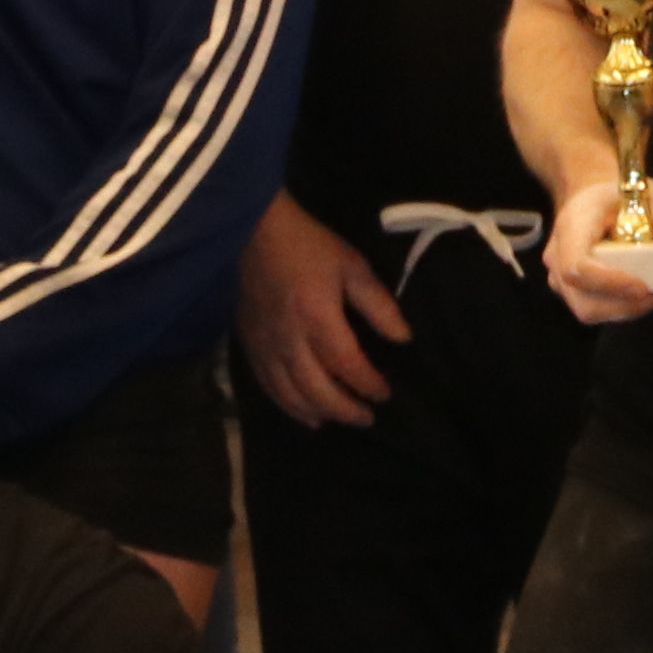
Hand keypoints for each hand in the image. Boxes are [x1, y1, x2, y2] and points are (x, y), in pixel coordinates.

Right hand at [236, 195, 405, 425]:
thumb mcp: (353, 266)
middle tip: (367, 418)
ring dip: (317, 413)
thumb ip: (379, 305)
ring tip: (338, 420)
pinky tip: (305, 415)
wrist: (254, 232)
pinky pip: (268, 387)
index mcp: (317, 317)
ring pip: (290, 394)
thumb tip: (403, 338)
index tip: (385, 393)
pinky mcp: (250, 346)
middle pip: (317, 389)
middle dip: (345, 409)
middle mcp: (289, 339)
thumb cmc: (309, 246)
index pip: (347, 364)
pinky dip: (288, 406)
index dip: (368, 384)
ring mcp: (266, 346)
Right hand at [545, 175, 652, 323]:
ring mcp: (560, 280)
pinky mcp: (573, 295)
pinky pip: (599, 310)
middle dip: (630, 305)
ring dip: (634, 308)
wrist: (592, 201)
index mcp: (572, 226)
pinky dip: (630, 308)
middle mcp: (557, 257)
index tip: (643, 287)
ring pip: (592, 311)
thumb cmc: (622, 195)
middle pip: (585, 301)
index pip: (577, 266)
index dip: (609, 283)